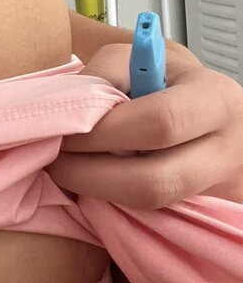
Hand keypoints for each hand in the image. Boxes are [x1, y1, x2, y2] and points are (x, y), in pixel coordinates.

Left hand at [46, 43, 242, 208]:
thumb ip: (103, 76)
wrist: (202, 113)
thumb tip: (68, 111)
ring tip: (70, 173)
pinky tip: (97, 187)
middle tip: (57, 161)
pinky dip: (115, 206)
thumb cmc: (163, 82)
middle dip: (91, 175)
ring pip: (151, 209)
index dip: (103, 133)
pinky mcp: (206, 213)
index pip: (160, 123)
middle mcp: (227, 150)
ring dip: (98, 194)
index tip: (65, 134)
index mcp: (215, 99)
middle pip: (155, 182)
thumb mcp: (136, 62)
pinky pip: (153, 220)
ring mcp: (221, 189)